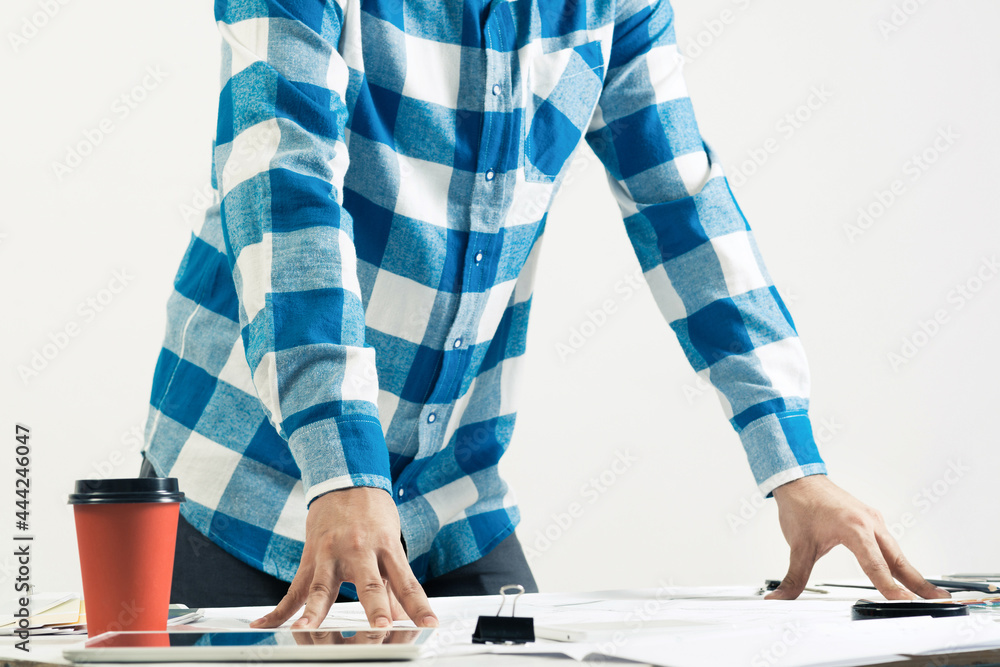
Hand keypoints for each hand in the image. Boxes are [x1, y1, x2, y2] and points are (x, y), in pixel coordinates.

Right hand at [248, 487, 438, 628]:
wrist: (346, 479)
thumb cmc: (373, 515)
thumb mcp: (390, 543)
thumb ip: (394, 584)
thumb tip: (405, 618)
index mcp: (387, 548)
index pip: (407, 583)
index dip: (419, 606)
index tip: (429, 626)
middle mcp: (361, 551)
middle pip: (370, 584)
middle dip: (376, 607)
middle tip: (382, 628)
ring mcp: (333, 554)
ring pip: (324, 587)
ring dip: (315, 611)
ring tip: (306, 631)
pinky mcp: (311, 557)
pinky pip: (293, 589)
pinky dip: (278, 611)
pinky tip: (262, 625)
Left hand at [765, 475, 949, 600]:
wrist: (798, 478)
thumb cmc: (801, 505)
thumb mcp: (797, 546)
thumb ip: (793, 577)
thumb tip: (780, 597)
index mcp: (854, 528)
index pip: (875, 566)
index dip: (890, 588)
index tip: (904, 603)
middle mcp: (869, 522)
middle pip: (897, 559)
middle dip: (917, 583)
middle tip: (939, 601)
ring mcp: (872, 520)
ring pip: (895, 551)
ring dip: (910, 573)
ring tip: (928, 593)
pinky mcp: (870, 519)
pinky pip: (888, 543)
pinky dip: (898, 560)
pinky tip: (902, 573)